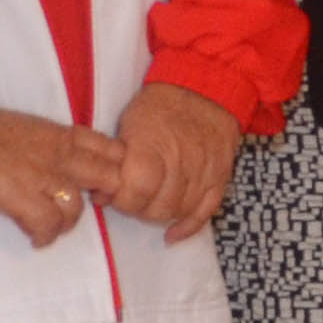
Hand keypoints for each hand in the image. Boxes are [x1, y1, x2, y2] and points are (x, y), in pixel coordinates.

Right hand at [0, 108, 123, 248]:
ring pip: (78, 208)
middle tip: (80, 207)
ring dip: (67, 223)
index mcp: (64, 135)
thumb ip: (51, 144)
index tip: (98, 183)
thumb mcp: (30, 127)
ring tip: (52, 227)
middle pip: (109, 178)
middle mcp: (62, 155)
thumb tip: (57, 161)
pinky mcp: (22, 198)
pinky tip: (36, 239)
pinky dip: (45, 237)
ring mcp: (44, 177)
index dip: (114, 169)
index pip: (112, 150)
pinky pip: (48, 225)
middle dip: (102, 197)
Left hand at [107, 85, 240, 241]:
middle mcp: (182, 162)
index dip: (121, 199)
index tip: (113, 192)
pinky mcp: (220, 176)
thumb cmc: (159, 105)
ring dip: (160, 214)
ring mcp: (205, 171)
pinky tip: (173, 234)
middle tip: (130, 197)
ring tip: (149, 204)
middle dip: (138, 208)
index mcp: (154, 147)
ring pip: (180, 211)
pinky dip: (189, 226)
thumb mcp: (128, 124)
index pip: (135, 192)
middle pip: (158, 207)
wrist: (204, 87)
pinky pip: (207, 210)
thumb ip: (116, 159)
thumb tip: (101, 193)